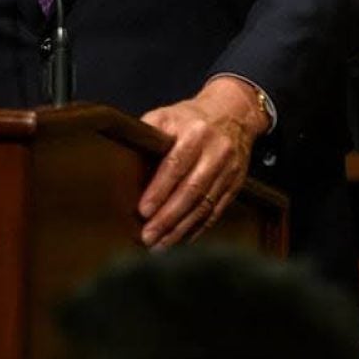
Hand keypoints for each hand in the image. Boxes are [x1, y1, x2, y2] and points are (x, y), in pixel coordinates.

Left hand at [136, 76, 268, 248]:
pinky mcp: (235, 185)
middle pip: (191, 191)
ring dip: (181, 229)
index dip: (159, 190)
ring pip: (204, 206)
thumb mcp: (166, 115)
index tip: (143, 210)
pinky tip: (182, 239)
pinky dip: (198, 228)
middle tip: (148, 236)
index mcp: (195, 133)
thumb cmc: (190, 118)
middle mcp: (216, 152)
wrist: (233, 113)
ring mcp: (229, 170)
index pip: (175, 165)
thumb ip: (147, 135)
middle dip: (168, 217)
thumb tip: (122, 158)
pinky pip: (216, 211)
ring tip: (160, 245)